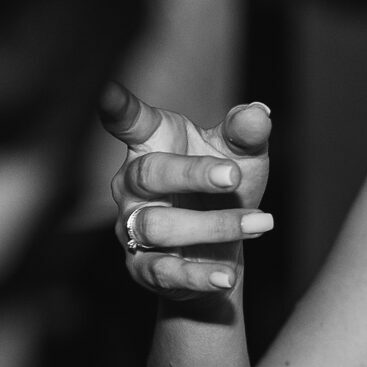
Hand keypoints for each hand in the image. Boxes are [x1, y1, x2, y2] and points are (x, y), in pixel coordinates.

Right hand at [100, 82, 273, 300]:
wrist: (224, 246)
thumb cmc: (225, 186)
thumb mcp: (242, 154)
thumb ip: (246, 133)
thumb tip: (258, 113)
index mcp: (151, 143)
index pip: (130, 121)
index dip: (117, 107)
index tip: (105, 91)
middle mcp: (132, 184)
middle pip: (149, 174)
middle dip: (193, 174)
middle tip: (234, 175)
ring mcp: (132, 226)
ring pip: (159, 225)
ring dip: (213, 225)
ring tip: (260, 222)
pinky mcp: (142, 267)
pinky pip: (163, 271)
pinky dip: (196, 275)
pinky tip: (226, 276)